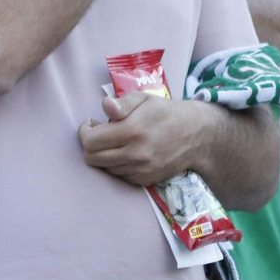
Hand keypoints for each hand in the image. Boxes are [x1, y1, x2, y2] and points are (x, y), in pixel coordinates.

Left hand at [78, 91, 205, 186]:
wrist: (195, 135)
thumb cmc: (164, 112)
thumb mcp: (143, 99)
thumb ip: (121, 103)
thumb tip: (104, 106)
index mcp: (132, 131)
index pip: (90, 142)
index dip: (84, 132)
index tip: (91, 123)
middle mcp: (135, 154)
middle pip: (92, 159)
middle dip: (89, 145)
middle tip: (98, 132)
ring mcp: (141, 170)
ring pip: (105, 168)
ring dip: (104, 155)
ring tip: (115, 140)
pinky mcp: (146, 180)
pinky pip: (119, 175)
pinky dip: (117, 164)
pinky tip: (126, 151)